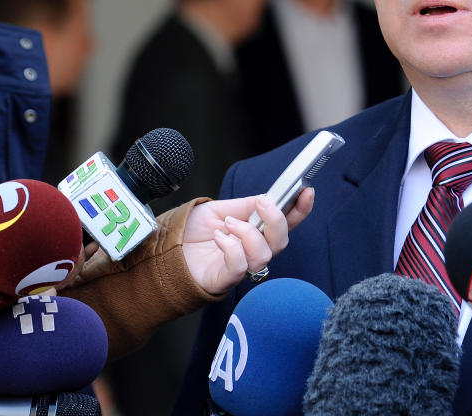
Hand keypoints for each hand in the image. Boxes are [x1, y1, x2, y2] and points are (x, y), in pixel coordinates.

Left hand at [181, 188, 313, 294]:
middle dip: (276, 220)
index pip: (287, 222)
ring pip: (264, 255)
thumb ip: (246, 206)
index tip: (306, 191)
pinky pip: (239, 266)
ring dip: (247, 234)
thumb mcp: (222, 209)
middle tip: (261, 204)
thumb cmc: (191, 232)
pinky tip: (219, 237)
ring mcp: (241, 267)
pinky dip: (231, 248)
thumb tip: (269, 199)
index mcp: (256, 231)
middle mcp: (252, 251)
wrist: (164, 249)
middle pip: (281, 241)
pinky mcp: (224, 280)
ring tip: (228, 224)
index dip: (300, 209)